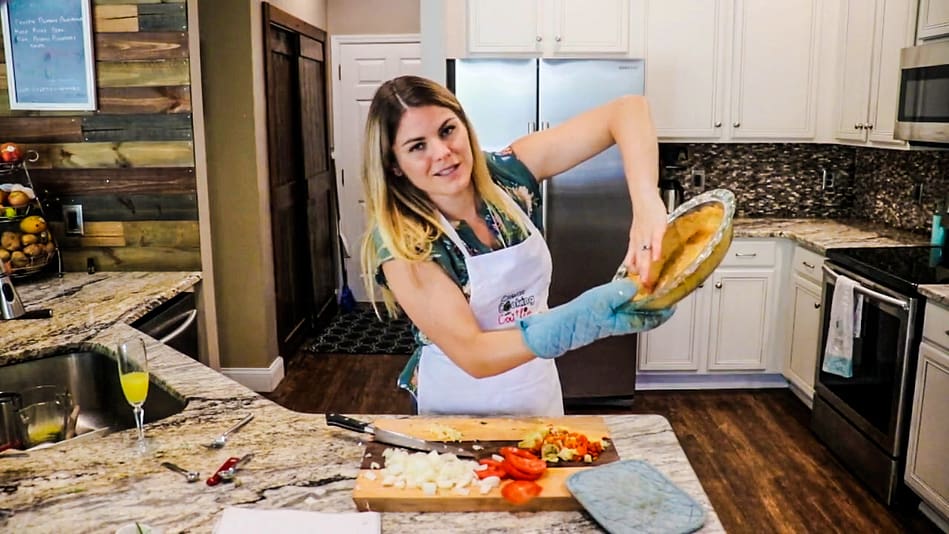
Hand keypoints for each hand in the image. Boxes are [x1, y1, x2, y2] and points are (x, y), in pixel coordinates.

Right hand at [519, 278, 673, 358]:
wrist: (551, 331)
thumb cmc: (571, 322)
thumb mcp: (597, 303)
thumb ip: (616, 293)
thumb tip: (634, 286)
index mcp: (620, 321)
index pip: (650, 318)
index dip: (664, 311)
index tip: (674, 302)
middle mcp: (615, 321)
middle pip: (642, 313)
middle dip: (655, 303)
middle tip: (663, 290)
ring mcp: (605, 318)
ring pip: (630, 309)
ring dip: (640, 299)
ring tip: (646, 287)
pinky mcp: (595, 314)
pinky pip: (616, 305)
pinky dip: (623, 296)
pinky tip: (619, 289)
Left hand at [623, 193, 667, 287]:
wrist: (643, 197)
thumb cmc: (644, 216)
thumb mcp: (636, 235)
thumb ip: (635, 251)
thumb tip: (632, 266)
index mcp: (634, 243)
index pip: (631, 262)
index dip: (634, 274)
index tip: (638, 286)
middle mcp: (639, 240)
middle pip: (639, 260)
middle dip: (641, 274)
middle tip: (643, 287)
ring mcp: (647, 234)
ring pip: (644, 252)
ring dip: (646, 265)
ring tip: (647, 278)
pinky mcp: (656, 226)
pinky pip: (656, 239)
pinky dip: (656, 248)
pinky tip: (656, 257)